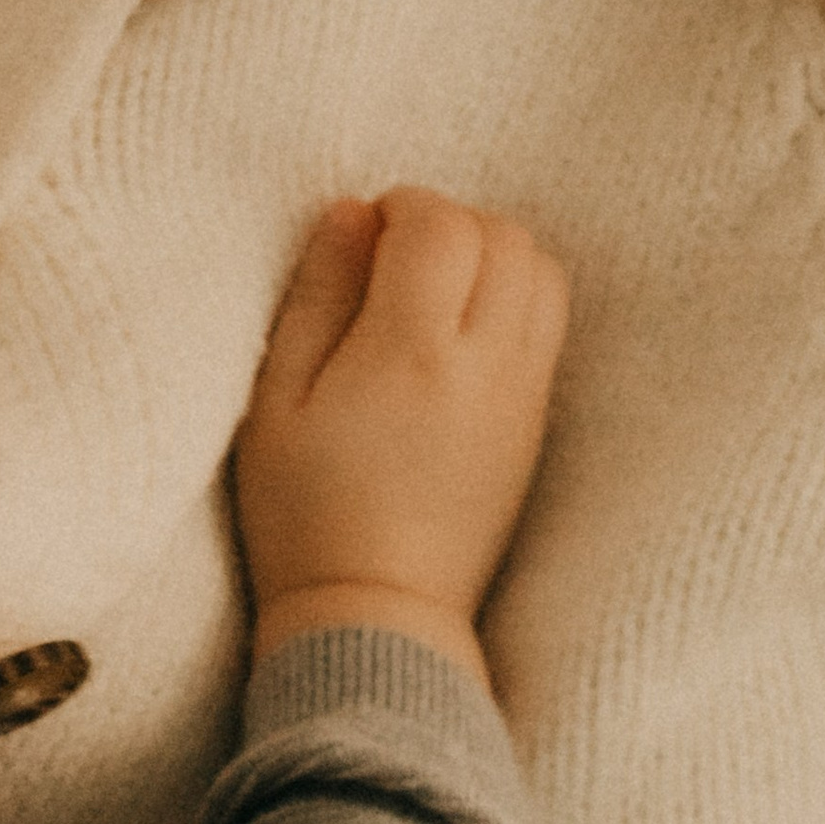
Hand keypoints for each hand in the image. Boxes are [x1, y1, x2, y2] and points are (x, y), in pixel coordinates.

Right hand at [231, 191, 567, 678]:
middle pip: (505, 237)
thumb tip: (350, 212)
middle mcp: (485, 366)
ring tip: (432, 293)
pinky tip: (458, 336)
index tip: (362, 237)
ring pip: (542, 274)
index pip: (441, 226)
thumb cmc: (304, 515)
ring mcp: (522, 397)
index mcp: (410, 354)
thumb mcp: (276, 401)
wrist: (377, 616)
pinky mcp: (534, 426)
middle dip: (452, 223)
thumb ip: (316, 297)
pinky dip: (513, 301)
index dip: (401, 208)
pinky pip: (548, 325)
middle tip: (394, 259)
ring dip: (492, 257)